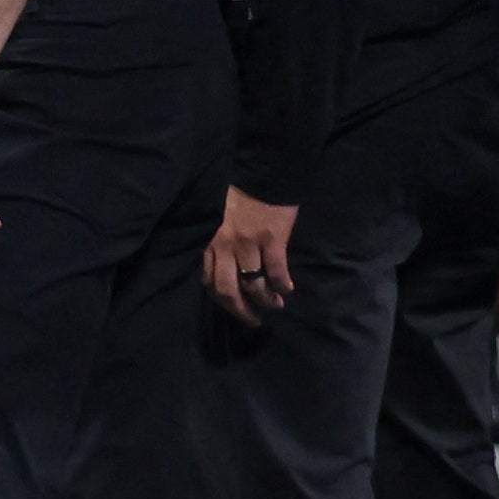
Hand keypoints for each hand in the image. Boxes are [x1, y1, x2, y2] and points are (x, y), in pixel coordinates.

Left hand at [202, 187, 299, 323]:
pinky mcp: (271, 240)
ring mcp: (248, 244)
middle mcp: (225, 246)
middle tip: (254, 320)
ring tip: (276, 305)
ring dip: (265, 300)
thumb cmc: (244, 202)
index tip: (236, 310)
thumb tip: (232, 275)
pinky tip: (288, 289)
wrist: (265, 178)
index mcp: (213, 244)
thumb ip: (223, 248)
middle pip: (226, 290)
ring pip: (252, 284)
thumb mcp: (224, 226)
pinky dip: (282, 284)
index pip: (210, 282)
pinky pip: (275, 271)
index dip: (223, 302)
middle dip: (240, 310)